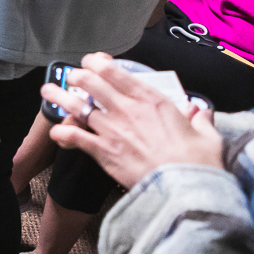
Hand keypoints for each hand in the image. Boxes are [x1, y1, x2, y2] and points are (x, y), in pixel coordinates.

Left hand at [45, 54, 224, 188]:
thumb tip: (201, 111)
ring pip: (78, 107)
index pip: (116, 72)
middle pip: (91, 83)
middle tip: (72, 76)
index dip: (99, 63)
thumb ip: (200, 119)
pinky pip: (76, 137)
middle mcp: (127, 110)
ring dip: (60, 97)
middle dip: (77, 76)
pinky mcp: (104, 151)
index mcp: (151, 100)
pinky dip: (63, 133)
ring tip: (48, 91)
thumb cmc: (197, 164)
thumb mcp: (206, 136)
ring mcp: (113, 129)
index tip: (93, 62)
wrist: (184, 191)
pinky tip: (56, 132)